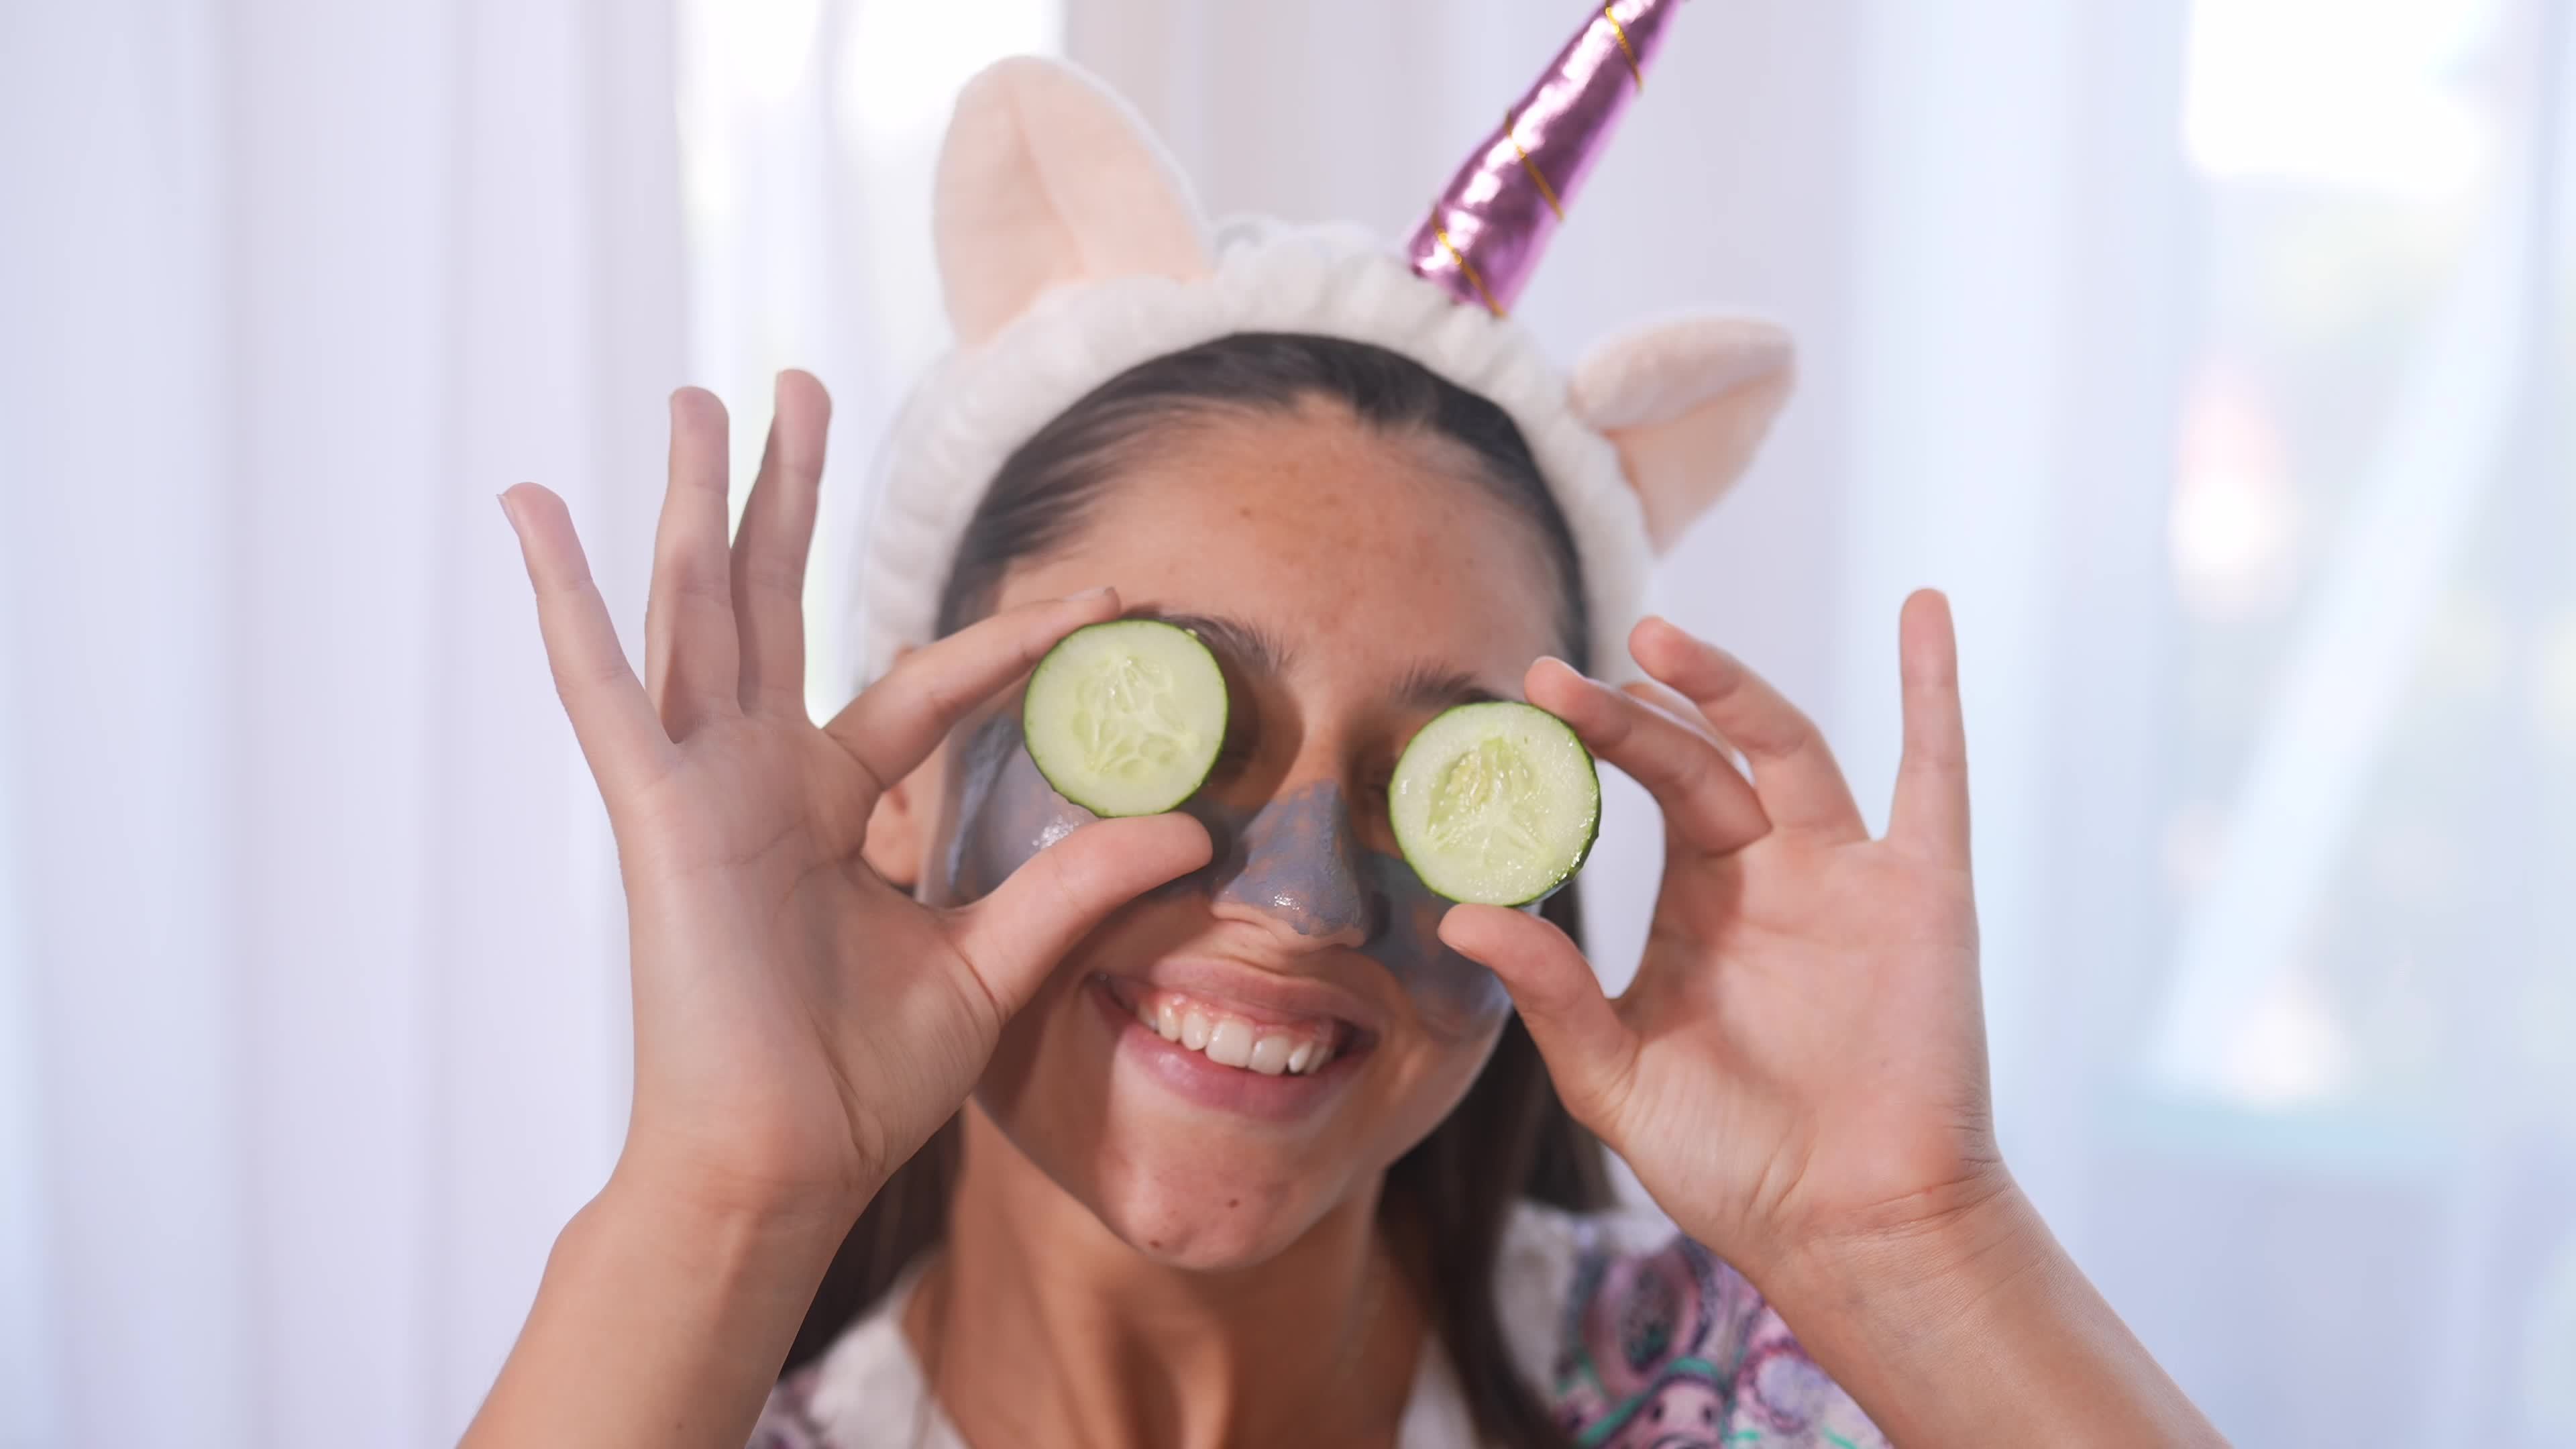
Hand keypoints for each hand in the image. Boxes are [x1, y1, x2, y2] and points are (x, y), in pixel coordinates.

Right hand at [501, 373, 1209, 1224]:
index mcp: (829, 807)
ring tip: (700, 395)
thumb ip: (1074, 885)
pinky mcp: (652, 811)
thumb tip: (1189, 830)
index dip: (1006, 640)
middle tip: (796, 383)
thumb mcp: (990, 963)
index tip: (1104, 599)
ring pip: (696, 609)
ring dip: (697, 501)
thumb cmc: (859, 1081)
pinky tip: (531, 509)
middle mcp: (759, 777)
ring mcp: (699, 785)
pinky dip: (563, 597)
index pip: (921, 687)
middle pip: (774, 601)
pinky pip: (599, 688)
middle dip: (785, 493)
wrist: (784, 1162)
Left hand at [1440, 593, 1994, 1278]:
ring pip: (1787, 747)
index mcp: (1702, 898)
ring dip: (1729, 686)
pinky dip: (1934, 689)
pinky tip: (1924, 609)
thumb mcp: (1615, 1077)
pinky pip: (1936, 775)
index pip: (1644, 786)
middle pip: (1699, 756)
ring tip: (1660, 641)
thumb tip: (1459, 915)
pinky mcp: (1924, 893)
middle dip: (1633, 712)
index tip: (1524, 703)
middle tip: (1560, 677)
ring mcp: (1849, 873)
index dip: (1591, 742)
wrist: (1848, 1227)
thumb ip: (1550, 991)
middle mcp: (1772, 868)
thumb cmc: (1734, 1163)